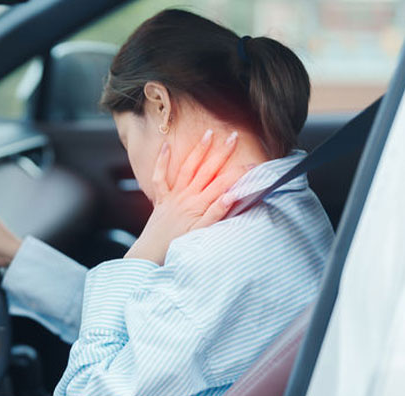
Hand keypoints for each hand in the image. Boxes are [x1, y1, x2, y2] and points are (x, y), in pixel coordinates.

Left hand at [125, 129, 242, 264]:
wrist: (151, 253)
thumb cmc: (178, 245)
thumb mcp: (202, 232)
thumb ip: (217, 213)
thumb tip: (232, 195)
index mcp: (199, 205)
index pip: (223, 185)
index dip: (238, 174)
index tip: (253, 164)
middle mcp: (186, 197)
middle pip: (207, 171)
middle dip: (221, 153)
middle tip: (233, 136)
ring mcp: (173, 196)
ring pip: (187, 169)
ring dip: (198, 151)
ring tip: (208, 134)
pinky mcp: (161, 198)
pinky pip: (159, 177)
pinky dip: (161, 161)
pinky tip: (166, 146)